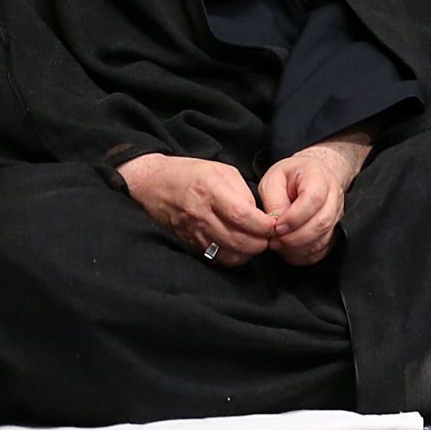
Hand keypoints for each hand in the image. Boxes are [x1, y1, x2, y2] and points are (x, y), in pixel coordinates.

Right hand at [119, 153, 277, 265]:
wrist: (154, 184)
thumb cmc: (192, 173)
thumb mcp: (223, 171)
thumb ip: (243, 192)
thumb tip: (260, 215)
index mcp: (211, 191)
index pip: (243, 216)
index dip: (264, 225)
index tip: (275, 224)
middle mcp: (201, 214)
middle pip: (237, 240)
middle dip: (261, 242)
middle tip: (271, 236)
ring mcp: (193, 232)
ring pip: (227, 254)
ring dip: (248, 253)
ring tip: (256, 242)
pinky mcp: (189, 243)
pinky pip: (215, 258)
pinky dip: (232, 256)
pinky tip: (239, 247)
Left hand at [257, 132, 372, 266]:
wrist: (310, 176)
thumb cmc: (289, 178)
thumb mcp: (273, 180)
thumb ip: (273, 201)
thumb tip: (276, 224)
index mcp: (319, 177)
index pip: (314, 199)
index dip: (294, 217)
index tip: (276, 226)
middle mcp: (334, 196)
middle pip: (322, 222)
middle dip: (294, 237)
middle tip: (274, 241)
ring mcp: (338, 214)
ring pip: (323, 239)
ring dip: (297, 248)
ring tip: (278, 245)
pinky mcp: (334, 230)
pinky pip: (322, 250)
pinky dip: (304, 255)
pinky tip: (289, 250)